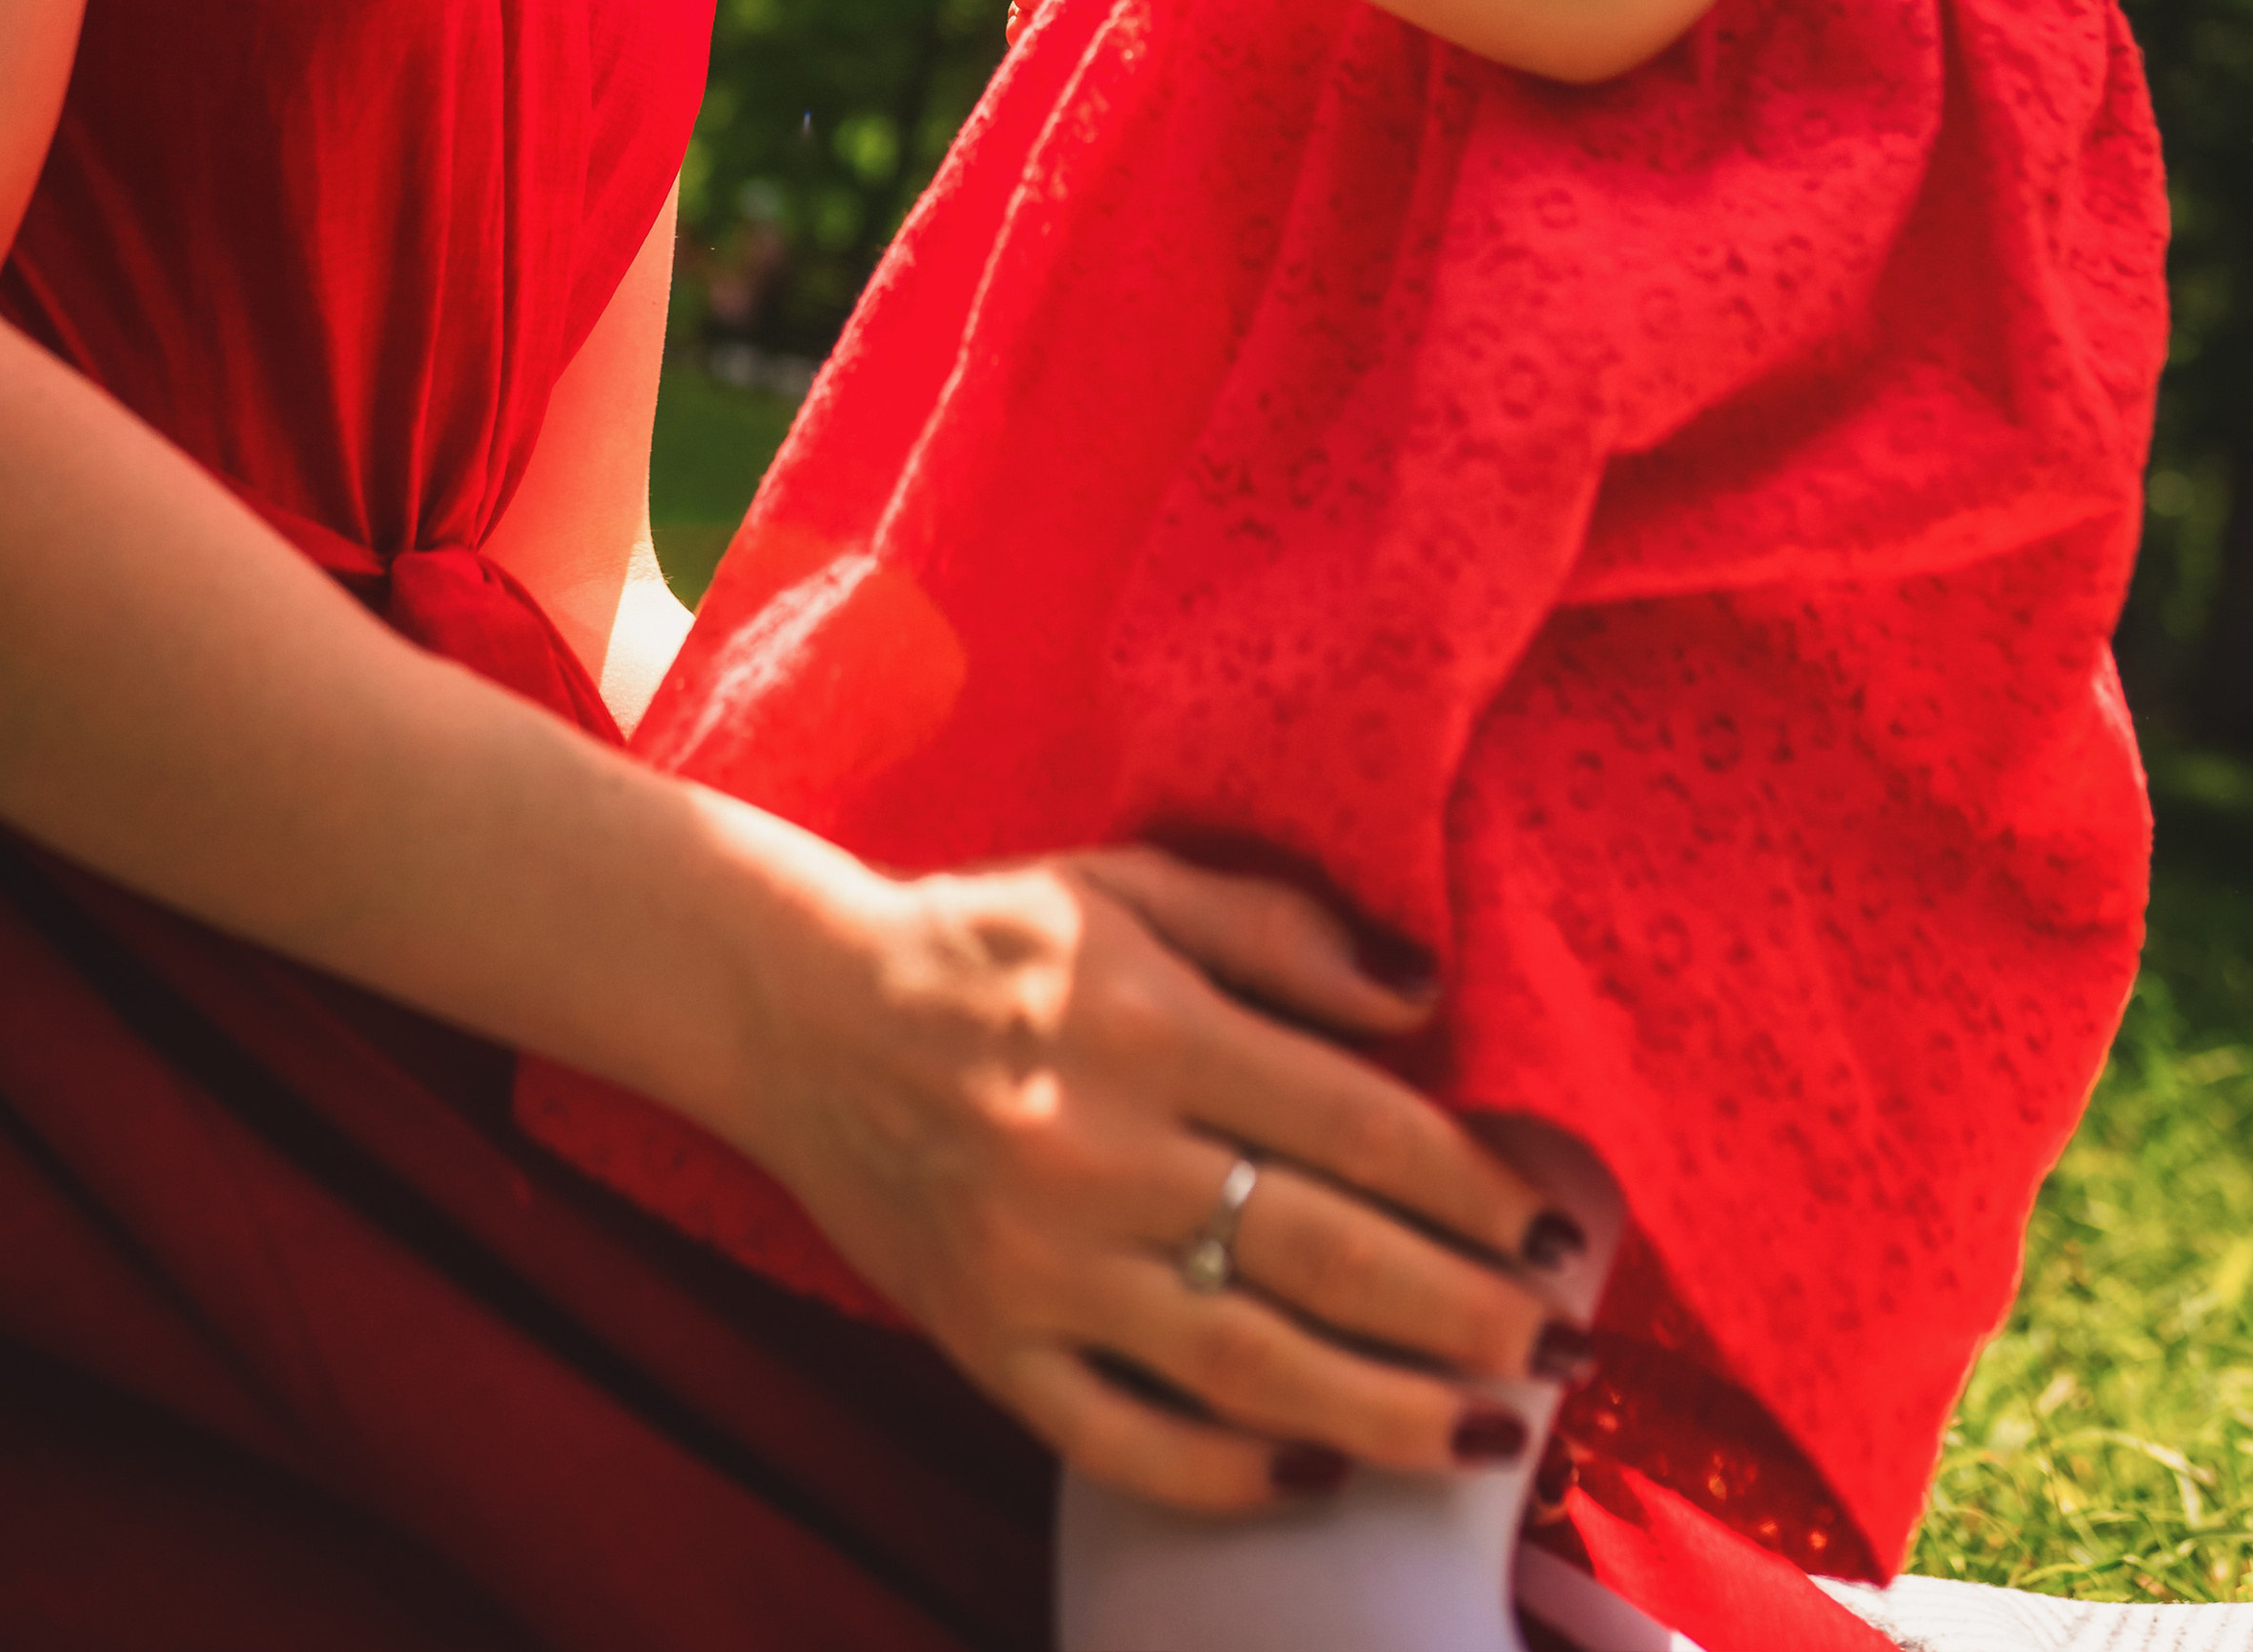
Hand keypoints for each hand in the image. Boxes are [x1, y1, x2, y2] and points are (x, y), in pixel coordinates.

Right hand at [742, 845, 1587, 1514]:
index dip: (1472, 1185)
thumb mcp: (1133, 885)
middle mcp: (1099, 1152)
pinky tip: (1313, 1473)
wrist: (796, 1008)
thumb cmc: (988, 937)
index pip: (1352, 1124)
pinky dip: (1223, 1472)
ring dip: (1383, 1413)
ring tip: (1487, 1440)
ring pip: (1241, 1367)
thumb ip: (1282, 933)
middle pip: (1319, 1255)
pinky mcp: (986, 1343)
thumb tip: (1427, 997)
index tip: (1555, 1229)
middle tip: (1560, 1354)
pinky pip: (1118, 1437)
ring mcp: (1039, 1264)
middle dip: (1461, 1314)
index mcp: (1147, 1025)